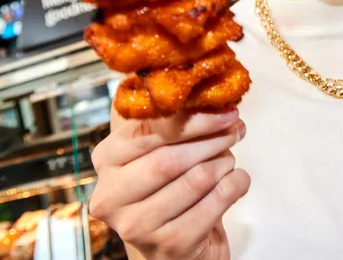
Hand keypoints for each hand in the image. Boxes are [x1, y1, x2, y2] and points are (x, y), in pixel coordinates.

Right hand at [89, 110, 248, 259]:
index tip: (224, 110)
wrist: (173, 247)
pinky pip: (215, 203)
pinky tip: (236, 181)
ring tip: (229, 158)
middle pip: (169, 158)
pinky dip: (234, 186)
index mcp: (106, 160)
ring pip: (195, 180)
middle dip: (210, 140)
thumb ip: (174, 123)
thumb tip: (215, 98)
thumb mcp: (159, 151)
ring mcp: (137, 224)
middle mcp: (111, 195)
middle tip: (235, 130)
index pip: (147, 130)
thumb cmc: (167, 189)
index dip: (192, 118)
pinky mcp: (169, 244)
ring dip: (223, 162)